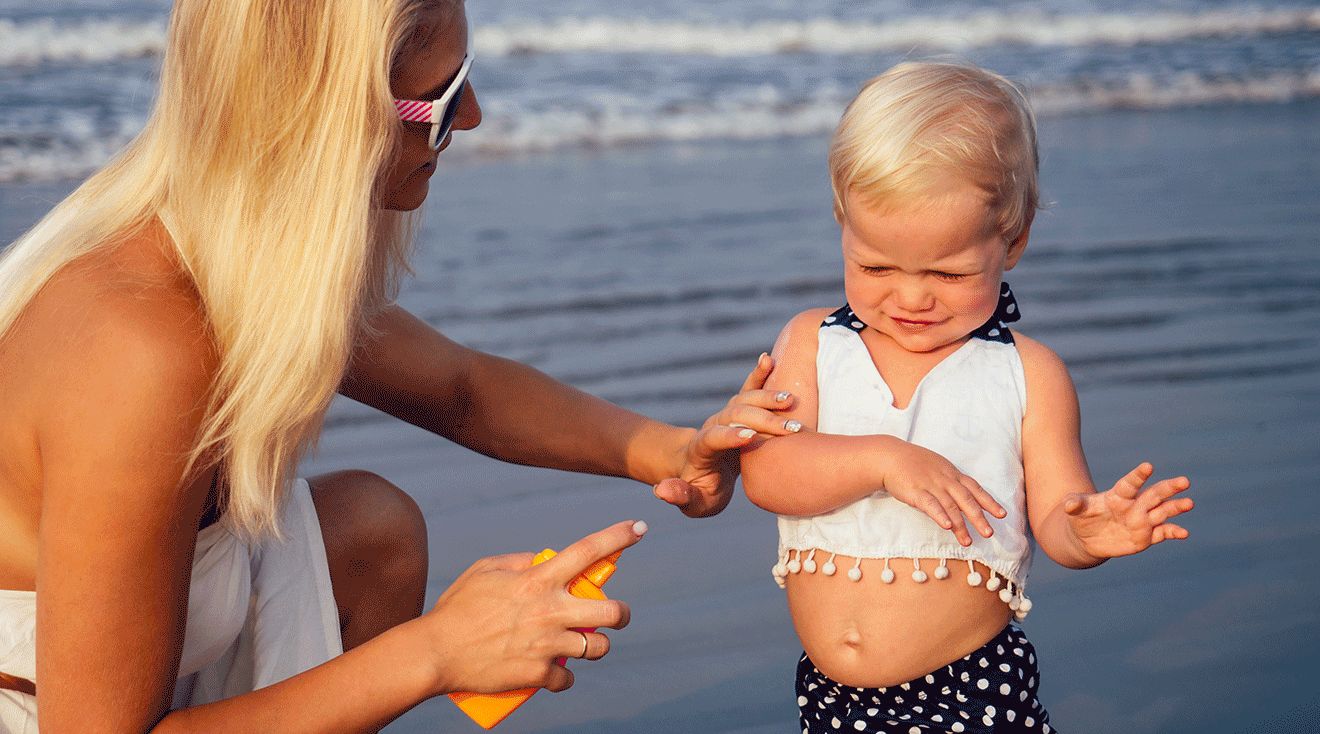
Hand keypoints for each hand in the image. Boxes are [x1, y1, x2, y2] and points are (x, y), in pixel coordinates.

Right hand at [422, 520, 644, 695]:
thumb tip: (543, 559)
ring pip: (597, 648)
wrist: (435, 654)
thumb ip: (520, 560)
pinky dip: (563, 677)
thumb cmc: (457, 609)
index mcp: (538, 581)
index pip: (586, 552)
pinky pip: (567, 678)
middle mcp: (549, 612)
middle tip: (613, 615)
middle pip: (611, 611)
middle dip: (621, 613)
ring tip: (582, 644)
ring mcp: (546, 645)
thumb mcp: (485, 570)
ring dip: (595, 646)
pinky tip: (555, 673)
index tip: (639, 527)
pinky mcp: (537, 675)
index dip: (617, 537)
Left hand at [654, 353, 802, 516]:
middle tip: (792, 429)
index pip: (713, 439)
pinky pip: (747, 389)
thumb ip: (679, 496)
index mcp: (700, 450)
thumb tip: (662, 491)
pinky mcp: (737, 411)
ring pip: (743, 401)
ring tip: (791, 400)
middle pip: (735, 417)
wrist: (696, 469)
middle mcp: (712, 427)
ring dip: (767, 398)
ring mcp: (724, 416)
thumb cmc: (698, 490)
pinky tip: (768, 359)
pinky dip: (757, 374)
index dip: (728, 436)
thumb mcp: (691, 501)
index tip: (749, 437)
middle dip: (763, 420)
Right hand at [880, 439, 1006, 545]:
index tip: (1002, 514)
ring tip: (967, 541)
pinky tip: (946, 526)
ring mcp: (931, 485)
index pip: (975, 488)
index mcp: (952, 474)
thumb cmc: (915, 463)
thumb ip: (951, 482)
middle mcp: (945, 480)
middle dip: (978, 517)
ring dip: (960, 524)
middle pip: (966, 499)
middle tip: (989, 533)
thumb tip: (965, 498)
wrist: (891, 456)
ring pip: (950, 506)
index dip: (989, 502)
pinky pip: (930, 504)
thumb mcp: (938, 467)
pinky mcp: (915, 492)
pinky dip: (939, 515)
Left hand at [1065, 462, 1192, 559]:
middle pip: (1154, 494)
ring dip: (1176, 507)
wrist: (1088, 538)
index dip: (1138, 475)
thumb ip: (1074, 504)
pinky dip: (1174, 532)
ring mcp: (1142, 521)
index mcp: (1118, 496)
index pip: (1130, 484)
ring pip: (1163, 512)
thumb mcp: (1075, 511)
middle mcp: (1135, 506)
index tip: (1148, 466)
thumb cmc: (1082, 518)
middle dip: (1169, 487)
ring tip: (1189, 502)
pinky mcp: (1147, 536)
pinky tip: (1184, 533)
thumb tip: (1068, 503)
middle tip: (1184, 481)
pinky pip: (1163, 533)